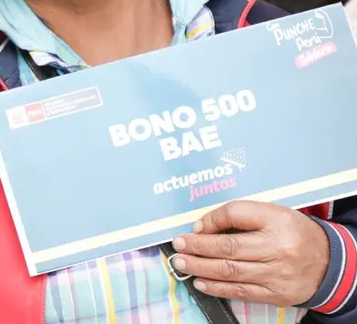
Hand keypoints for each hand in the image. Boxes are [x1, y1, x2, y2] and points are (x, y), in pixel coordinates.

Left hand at [171, 200, 328, 305]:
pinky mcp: (276, 294)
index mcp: (277, 221)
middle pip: (229, 247)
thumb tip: (203, 227)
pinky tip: (200, 282)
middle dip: (197, 247)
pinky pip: (240, 291)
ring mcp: (277, 274)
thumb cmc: (293, 233)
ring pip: (230, 271)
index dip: (211, 220)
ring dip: (200, 268)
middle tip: (178, 246)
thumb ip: (240, 216)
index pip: (236, 214)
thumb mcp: (273, 213)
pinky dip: (217, 287)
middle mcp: (278, 248)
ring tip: (181, 263)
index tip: (193, 227)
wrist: (329, 262)